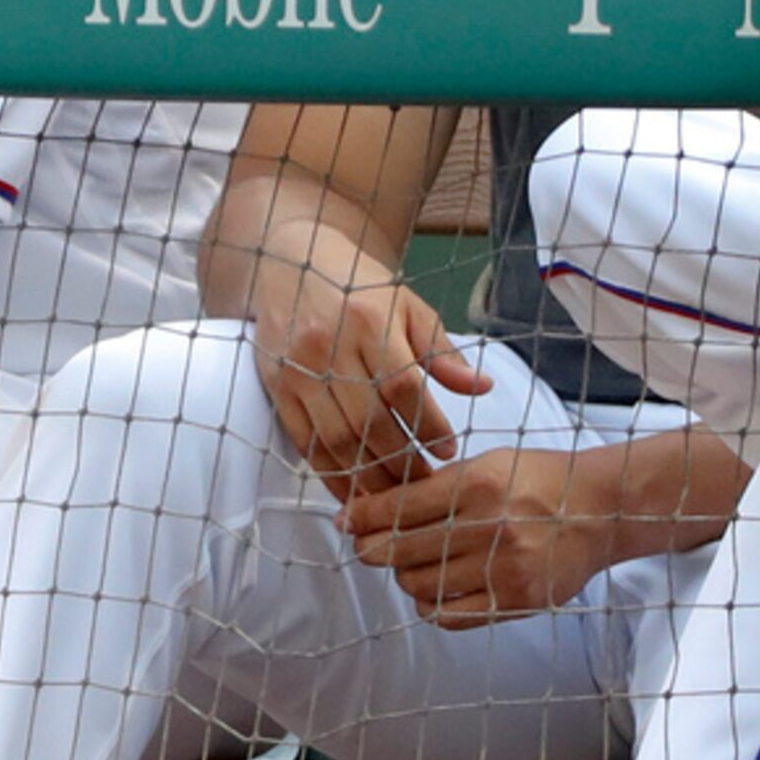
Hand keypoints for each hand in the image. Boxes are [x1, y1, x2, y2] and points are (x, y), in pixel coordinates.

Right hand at [250, 229, 489, 501]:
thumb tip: (482, 387)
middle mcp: (330, 345)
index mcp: (369, 319)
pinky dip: (331, 474)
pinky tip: (355, 491)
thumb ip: (442, 351)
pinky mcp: (277, 387)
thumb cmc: (357, 285)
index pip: (404, 387)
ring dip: (370, 477)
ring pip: (338, 439)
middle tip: (427, 485)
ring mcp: (299, 369)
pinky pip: (305, 442)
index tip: (448, 450)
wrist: (290, 264)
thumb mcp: (407, 305)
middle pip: (370, 421)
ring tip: (397, 496)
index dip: (429, 425)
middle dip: (403, 462)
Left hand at [341, 447, 615, 628]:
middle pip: (402, 550)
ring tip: (408, 565)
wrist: (599, 510)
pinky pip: (451, 616)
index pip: (400, 506)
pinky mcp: (517, 601)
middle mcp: (489, 526)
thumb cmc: (535, 480)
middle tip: (366, 547)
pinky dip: (430, 605)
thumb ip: (435, 486)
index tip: (346, 521)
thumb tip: (374, 505)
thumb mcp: (485, 464)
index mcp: (477, 484)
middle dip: (372, 550)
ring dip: (403, 577)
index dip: (363, 516)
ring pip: (421, 585)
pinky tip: (432, 590)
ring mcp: (505, 568)